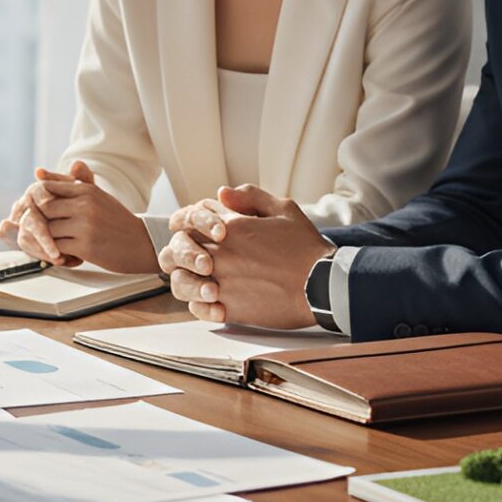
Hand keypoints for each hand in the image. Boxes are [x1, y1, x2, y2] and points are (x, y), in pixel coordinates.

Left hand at [1, 163, 152, 271]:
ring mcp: (85, 225)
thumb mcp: (97, 197)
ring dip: (44, 238)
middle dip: (37, 219)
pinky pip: (56, 247)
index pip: (50, 187)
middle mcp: (86, 205)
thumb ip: (69, 184)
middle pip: (44, 208)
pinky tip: (59, 253)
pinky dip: (53, 251)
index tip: (32, 207)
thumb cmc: (116, 220)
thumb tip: (39, 171)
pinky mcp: (85, 246)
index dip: (37, 198)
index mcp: (87, 190)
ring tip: (46, 242)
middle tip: (33, 227)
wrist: (141, 244)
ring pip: (48, 229)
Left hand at [158, 184, 329, 328]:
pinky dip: (198, 303)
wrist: (323, 285)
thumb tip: (221, 194)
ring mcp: (222, 281)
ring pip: (180, 279)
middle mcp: (220, 252)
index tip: (190, 229)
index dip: (186, 222)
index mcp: (230, 225)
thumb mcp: (283, 209)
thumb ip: (250, 197)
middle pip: (178, 247)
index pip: (190, 217)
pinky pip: (196, 307)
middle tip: (191, 256)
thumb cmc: (306, 248)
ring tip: (200, 280)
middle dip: (181, 250)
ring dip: (185, 278)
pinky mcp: (229, 308)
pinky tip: (211, 300)